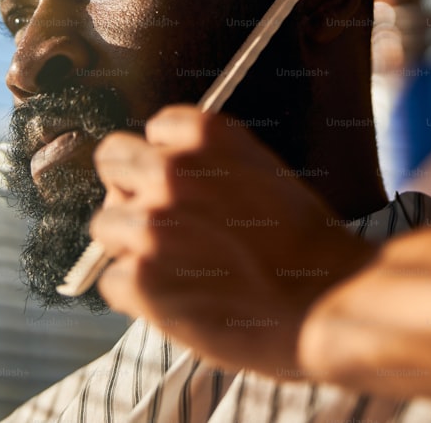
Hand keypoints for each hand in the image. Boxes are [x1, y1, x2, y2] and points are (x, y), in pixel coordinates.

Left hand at [90, 105, 377, 373]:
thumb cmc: (308, 246)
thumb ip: (211, 165)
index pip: (154, 129)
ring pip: (104, 226)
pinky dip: (137, 295)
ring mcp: (149, 225)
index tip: (183, 183)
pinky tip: (178, 301)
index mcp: (205, 135)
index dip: (166, 157)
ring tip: (176, 270)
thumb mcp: (264, 173)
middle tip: (161, 223)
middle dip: (131, 188)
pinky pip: (112, 280)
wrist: (326, 302)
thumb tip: (168, 175)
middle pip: (112, 160)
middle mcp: (169, 170)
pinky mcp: (139, 279)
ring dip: (131, 246)